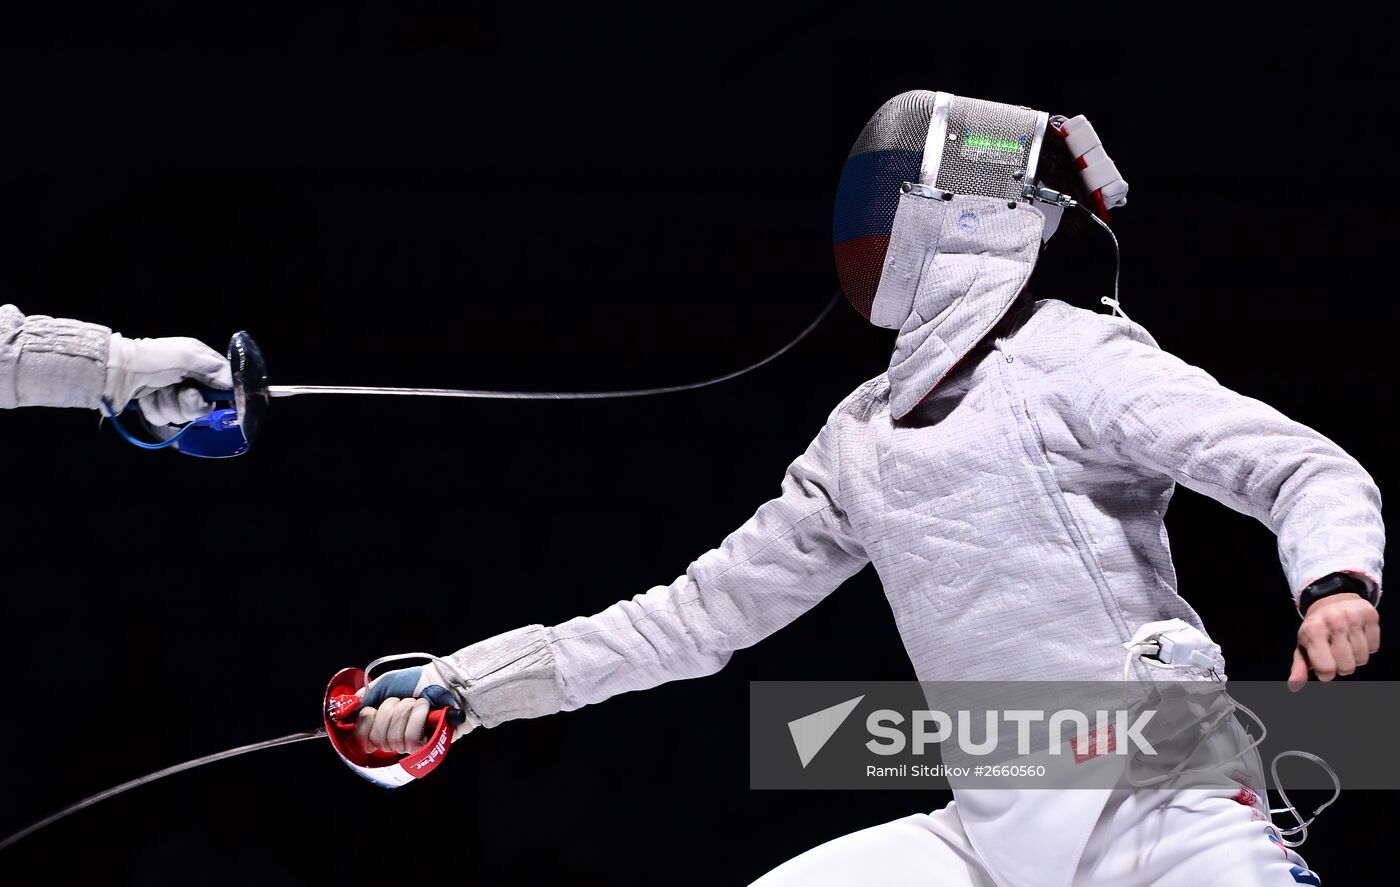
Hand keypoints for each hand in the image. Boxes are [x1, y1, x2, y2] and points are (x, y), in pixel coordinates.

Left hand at [104, 332, 233, 423]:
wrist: (113, 371)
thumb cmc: (151, 359)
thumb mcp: (186, 355)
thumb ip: (214, 368)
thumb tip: (232, 384)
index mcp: (199, 361)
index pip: (223, 383)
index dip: (220, 393)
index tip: (212, 397)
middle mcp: (188, 379)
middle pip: (205, 405)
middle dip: (190, 403)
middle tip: (180, 392)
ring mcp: (172, 394)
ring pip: (184, 415)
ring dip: (168, 405)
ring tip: (156, 392)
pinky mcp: (156, 407)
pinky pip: (164, 419)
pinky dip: (154, 409)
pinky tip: (145, 398)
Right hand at [352, 664, 473, 755]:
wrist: (445, 680)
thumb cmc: (417, 682)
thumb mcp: (385, 685)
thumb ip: (364, 698)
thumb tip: (345, 713)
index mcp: (382, 726)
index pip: (361, 739)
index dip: (364, 725)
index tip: (372, 710)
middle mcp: (394, 739)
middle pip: (377, 738)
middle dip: (389, 713)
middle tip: (403, 701)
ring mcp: (411, 745)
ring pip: (394, 739)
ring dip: (405, 712)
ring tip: (418, 703)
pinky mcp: (428, 747)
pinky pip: (411, 740)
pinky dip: (417, 718)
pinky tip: (425, 709)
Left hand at [1288, 593, 1379, 691]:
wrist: (1330, 601)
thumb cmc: (1315, 630)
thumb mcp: (1303, 646)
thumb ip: (1299, 667)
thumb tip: (1294, 687)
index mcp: (1313, 630)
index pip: (1326, 670)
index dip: (1326, 674)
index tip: (1323, 664)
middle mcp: (1333, 621)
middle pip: (1347, 668)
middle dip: (1341, 667)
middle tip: (1335, 653)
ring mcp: (1353, 616)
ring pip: (1362, 659)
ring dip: (1355, 657)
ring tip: (1345, 644)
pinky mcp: (1370, 614)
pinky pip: (1374, 648)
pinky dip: (1367, 647)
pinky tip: (1356, 636)